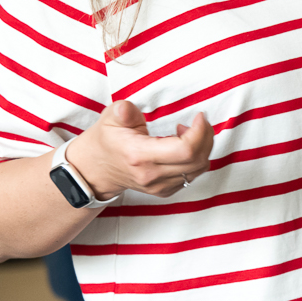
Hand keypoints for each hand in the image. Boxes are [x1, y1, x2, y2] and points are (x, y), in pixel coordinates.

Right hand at [65, 100, 213, 199]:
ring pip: (198, 169)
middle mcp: (152, 175)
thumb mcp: (109, 119)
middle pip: (197, 160)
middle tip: (199, 121)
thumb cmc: (106, 141)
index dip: (200, 131)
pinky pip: (192, 176)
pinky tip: (183, 146)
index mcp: (140, 155)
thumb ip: (122, 111)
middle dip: (206, 136)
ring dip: (203, 147)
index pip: (185, 150)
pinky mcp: (164, 190)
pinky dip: (196, 159)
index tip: (199, 116)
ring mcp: (159, 186)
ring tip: (188, 132)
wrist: (95, 171)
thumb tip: (126, 109)